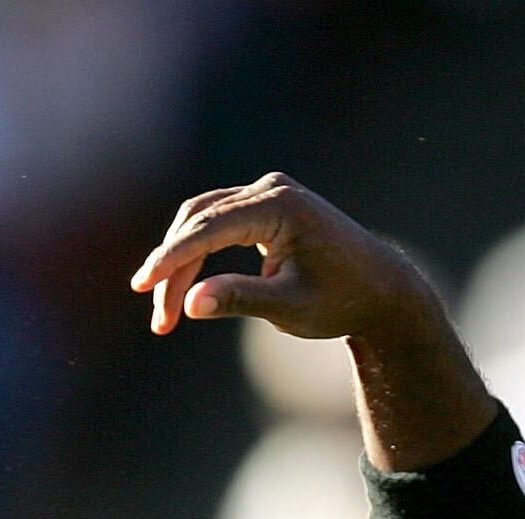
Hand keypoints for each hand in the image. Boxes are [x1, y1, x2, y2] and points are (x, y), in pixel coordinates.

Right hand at [128, 172, 440, 344]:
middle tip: (160, 322)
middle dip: (173, 271)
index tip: (142, 286)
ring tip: (167, 315)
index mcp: (280, 207)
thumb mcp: (290, 307)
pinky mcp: (266, 206)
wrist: (382, 290)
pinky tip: (184, 289)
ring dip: (181, 264)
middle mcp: (272, 189)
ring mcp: (269, 193)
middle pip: (200, 223)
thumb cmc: (341, 301)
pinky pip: (218, 224)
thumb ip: (239, 300)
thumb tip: (190, 303)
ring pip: (204, 222)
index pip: (209, 228)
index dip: (172, 258)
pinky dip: (198, 254)